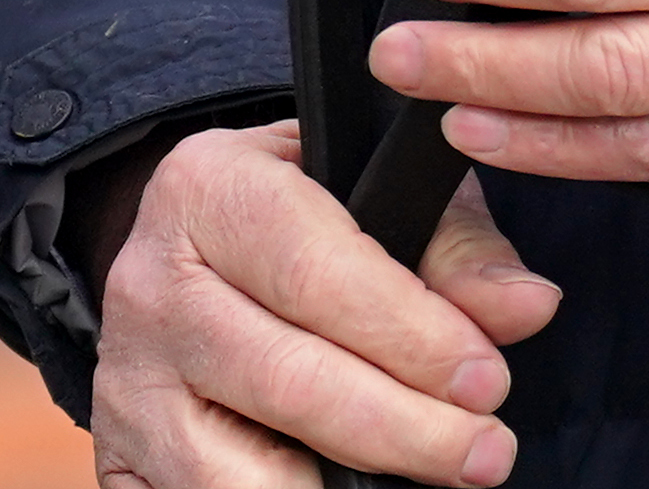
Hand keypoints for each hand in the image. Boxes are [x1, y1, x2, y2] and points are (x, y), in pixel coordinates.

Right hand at [89, 116, 559, 488]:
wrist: (194, 262)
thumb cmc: (307, 224)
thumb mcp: (378, 198)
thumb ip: (456, 252)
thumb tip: (527, 308)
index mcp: (210, 188)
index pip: (313, 267)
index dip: (408, 333)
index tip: (487, 379)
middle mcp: (152, 283)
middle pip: (284, 378)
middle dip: (401, 427)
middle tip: (487, 452)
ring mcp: (129, 382)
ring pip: (234, 469)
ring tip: (431, 479)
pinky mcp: (121, 459)